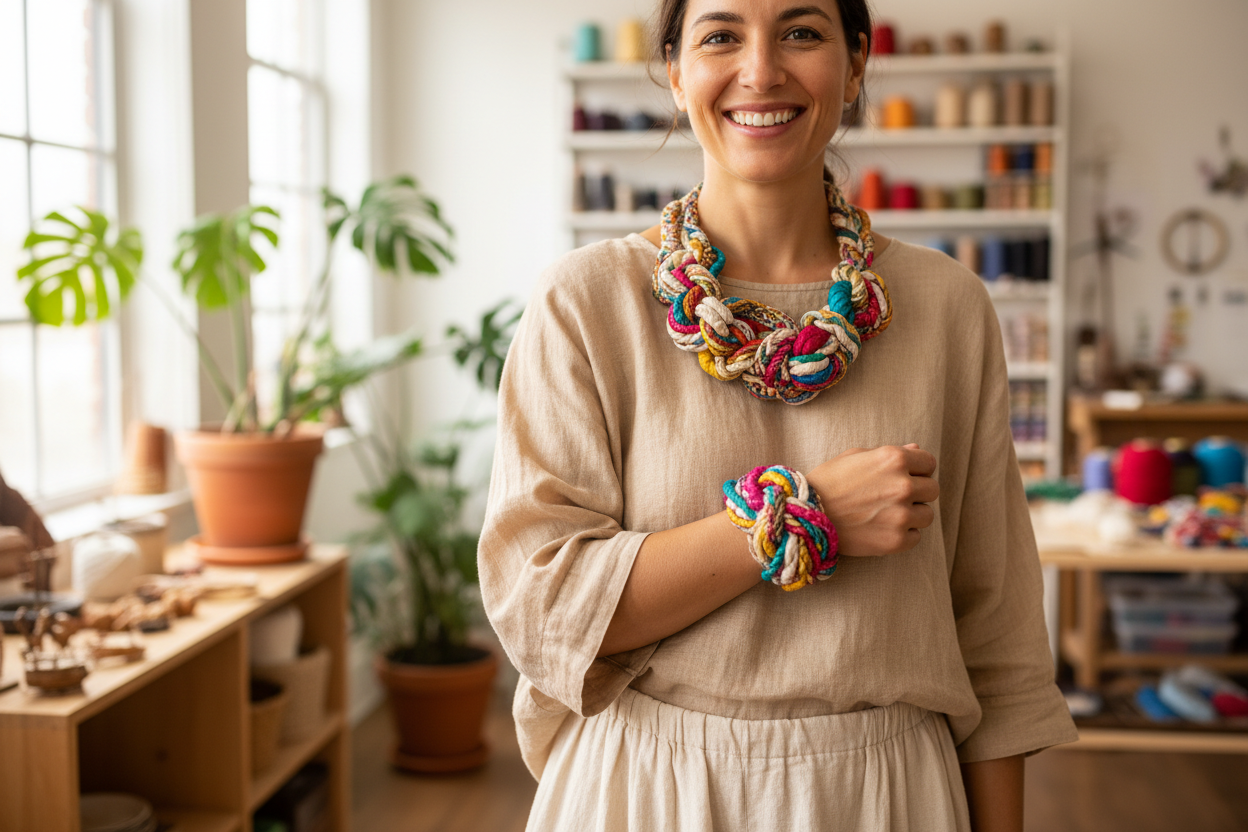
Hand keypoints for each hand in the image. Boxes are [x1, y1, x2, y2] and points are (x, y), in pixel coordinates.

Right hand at [806, 444, 937, 557]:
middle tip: (894, 498)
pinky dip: (904, 535)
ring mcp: (901, 515)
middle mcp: (903, 485)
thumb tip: (916, 448)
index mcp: (894, 459)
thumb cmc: (828, 481)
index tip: (905, 477)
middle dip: (917, 492)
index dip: (918, 470)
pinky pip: (916, 537)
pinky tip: (883, 529)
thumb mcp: (856, 456)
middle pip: (932, 489)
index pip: (929, 463)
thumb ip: (890, 453)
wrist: (805, 515)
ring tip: (888, 515)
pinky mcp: (896, 540)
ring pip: (926, 515)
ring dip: (912, 515)